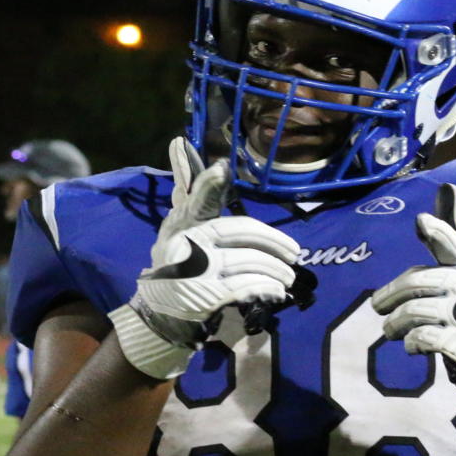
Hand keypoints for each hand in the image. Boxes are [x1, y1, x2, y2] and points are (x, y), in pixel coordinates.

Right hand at [110, 138, 299, 379]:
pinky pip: (245, 286)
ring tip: (288, 276)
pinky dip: (265, 288)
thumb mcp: (177, 225)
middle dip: (273, 242)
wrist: (160, 311)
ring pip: (248, 261)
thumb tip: (180, 145)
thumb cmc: (177, 261)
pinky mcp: (204, 295)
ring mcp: (195, 269)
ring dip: (275, 269)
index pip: (197, 200)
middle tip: (295, 253)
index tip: (221, 169)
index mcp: (182, 222)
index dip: (209, 184)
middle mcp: (186, 242)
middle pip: (239, 232)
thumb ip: (189, 192)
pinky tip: (275, 290)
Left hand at [371, 184, 455, 425]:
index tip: (421, 221)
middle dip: (389, 296)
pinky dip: (411, 342)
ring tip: (390, 329)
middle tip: (377, 308)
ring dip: (394, 324)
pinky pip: (423, 338)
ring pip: (414, 312)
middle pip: (416, 282)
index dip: (436, 233)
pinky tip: (412, 344)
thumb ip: (452, 229)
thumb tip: (448, 184)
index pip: (452, 244)